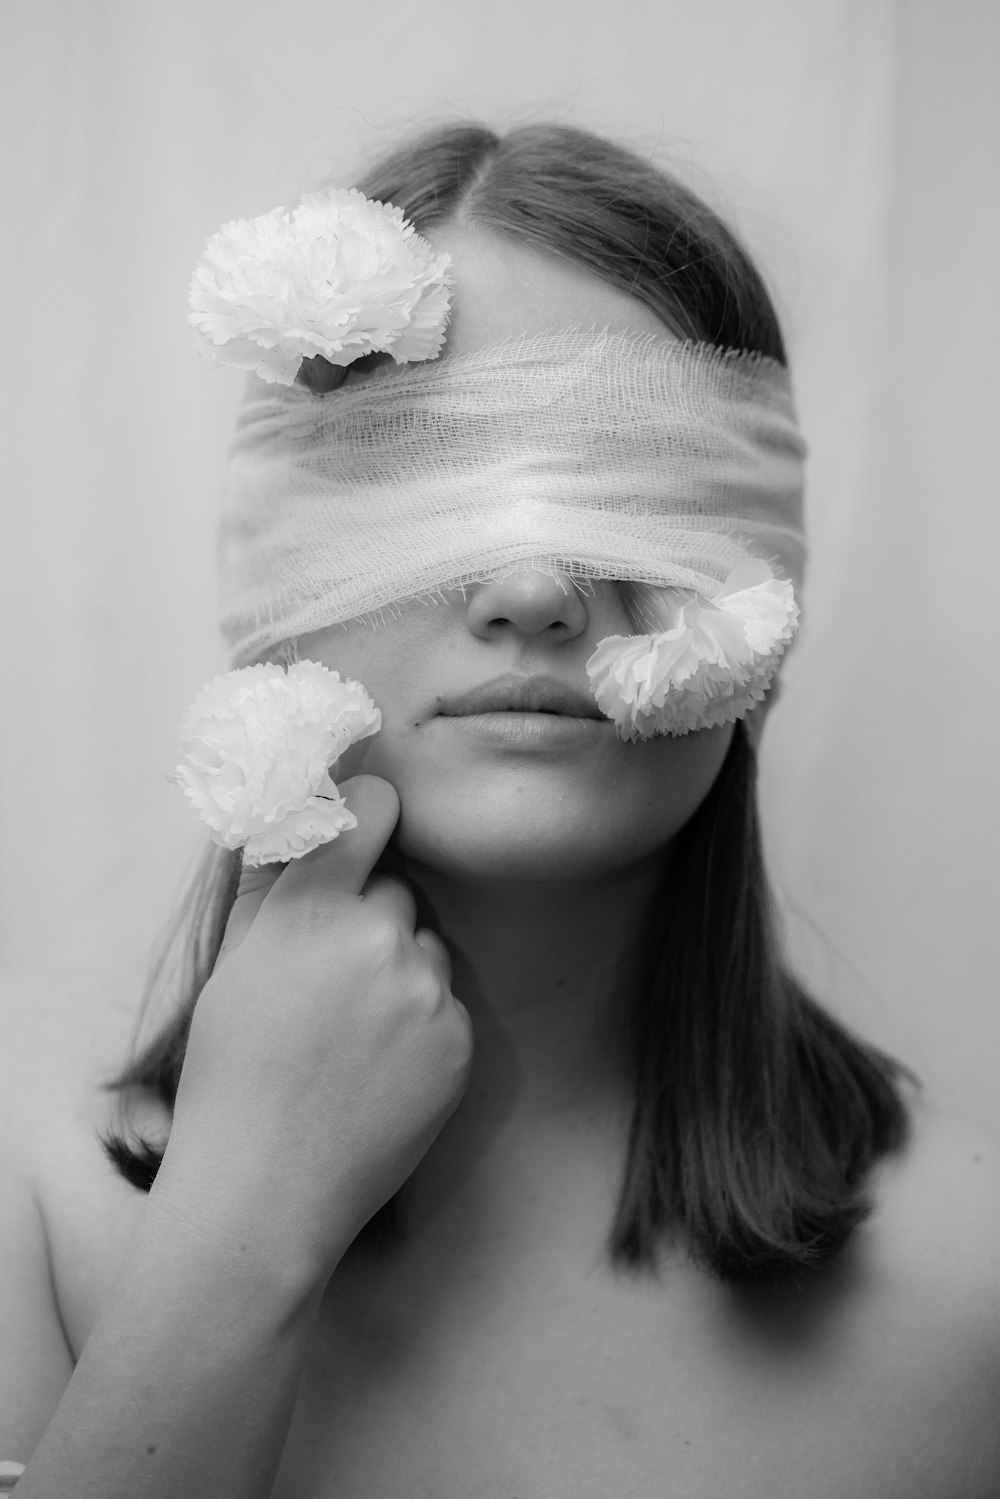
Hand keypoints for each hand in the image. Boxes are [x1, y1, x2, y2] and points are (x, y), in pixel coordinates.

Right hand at [159, 776, 472, 1283]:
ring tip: (349, 1040)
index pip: (371, 809)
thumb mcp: (234, 968)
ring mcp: (426, 992)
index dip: (368, 815)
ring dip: (400, 976)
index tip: (365, 827)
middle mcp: (379, 938)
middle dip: (370, 920)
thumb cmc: (232, 1076)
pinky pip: (446, 1007)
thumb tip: (301, 814)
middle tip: (328, 983)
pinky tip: (376, 1072)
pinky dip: (421, 1030)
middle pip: (397, 893)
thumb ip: (273, 885)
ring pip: (425, 952)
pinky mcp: (459, 1041)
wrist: (265, 1192)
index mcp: (313, 910)